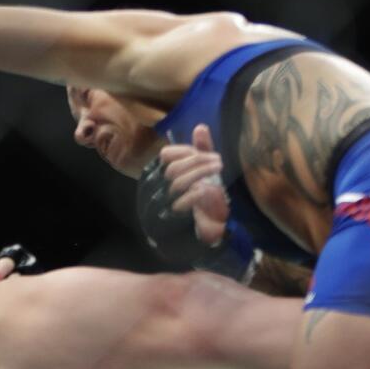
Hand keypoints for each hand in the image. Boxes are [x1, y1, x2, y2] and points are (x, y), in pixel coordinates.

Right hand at [158, 124, 228, 245]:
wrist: (196, 242)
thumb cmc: (198, 205)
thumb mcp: (202, 176)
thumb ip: (200, 152)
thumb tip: (201, 127)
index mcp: (155, 177)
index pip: (167, 156)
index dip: (188, 152)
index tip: (209, 154)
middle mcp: (150, 192)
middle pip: (173, 168)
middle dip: (198, 162)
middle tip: (219, 161)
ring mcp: (155, 210)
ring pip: (176, 183)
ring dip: (200, 173)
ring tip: (218, 170)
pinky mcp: (165, 226)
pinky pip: (178, 205)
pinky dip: (195, 194)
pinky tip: (208, 190)